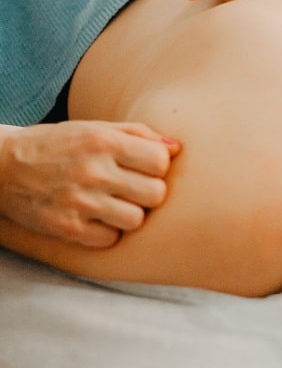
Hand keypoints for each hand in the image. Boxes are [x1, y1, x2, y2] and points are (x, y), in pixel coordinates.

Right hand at [0, 121, 180, 247]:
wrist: (2, 166)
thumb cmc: (57, 144)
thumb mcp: (95, 128)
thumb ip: (138, 134)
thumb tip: (177, 148)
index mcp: (102, 140)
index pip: (160, 162)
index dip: (156, 167)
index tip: (142, 168)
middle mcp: (92, 170)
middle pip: (155, 194)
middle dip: (148, 192)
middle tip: (130, 188)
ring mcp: (79, 202)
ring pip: (137, 220)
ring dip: (130, 214)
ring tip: (113, 203)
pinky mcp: (67, 228)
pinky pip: (110, 239)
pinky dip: (107, 231)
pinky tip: (95, 217)